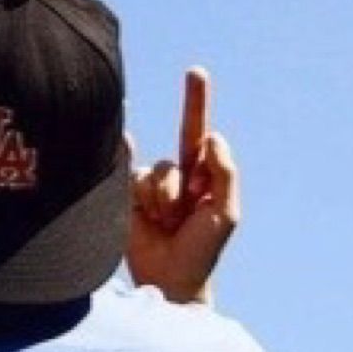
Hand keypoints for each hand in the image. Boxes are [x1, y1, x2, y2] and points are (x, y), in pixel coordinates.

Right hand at [126, 67, 238, 304]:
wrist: (170, 280)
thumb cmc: (203, 250)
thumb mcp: (225, 214)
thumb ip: (223, 174)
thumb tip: (212, 136)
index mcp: (202, 177)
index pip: (199, 134)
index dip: (196, 103)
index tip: (195, 71)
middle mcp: (177, 177)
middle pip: (179, 147)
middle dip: (190, 119)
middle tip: (192, 109)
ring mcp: (151, 187)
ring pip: (155, 173)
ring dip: (162, 201)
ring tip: (165, 226)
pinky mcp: (128, 198)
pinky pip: (132, 180)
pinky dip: (136, 188)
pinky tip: (134, 182)